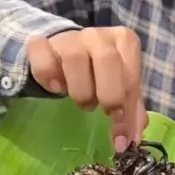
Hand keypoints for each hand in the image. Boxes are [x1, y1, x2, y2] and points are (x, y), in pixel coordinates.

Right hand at [27, 27, 147, 152]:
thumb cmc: (100, 71)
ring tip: (83, 100)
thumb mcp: (119, 85)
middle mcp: (99, 35)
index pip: (131, 77)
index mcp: (125, 42)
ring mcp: (71, 37)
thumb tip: (131, 139)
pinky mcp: (44, 43)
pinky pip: (43, 58)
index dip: (128, 111)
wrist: (65, 50)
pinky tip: (56, 88)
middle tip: (101, 111)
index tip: (122, 138)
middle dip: (107, 94)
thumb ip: (130, 108)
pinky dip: (48, 76)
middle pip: (107, 60)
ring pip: (74, 58)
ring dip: (80, 90)